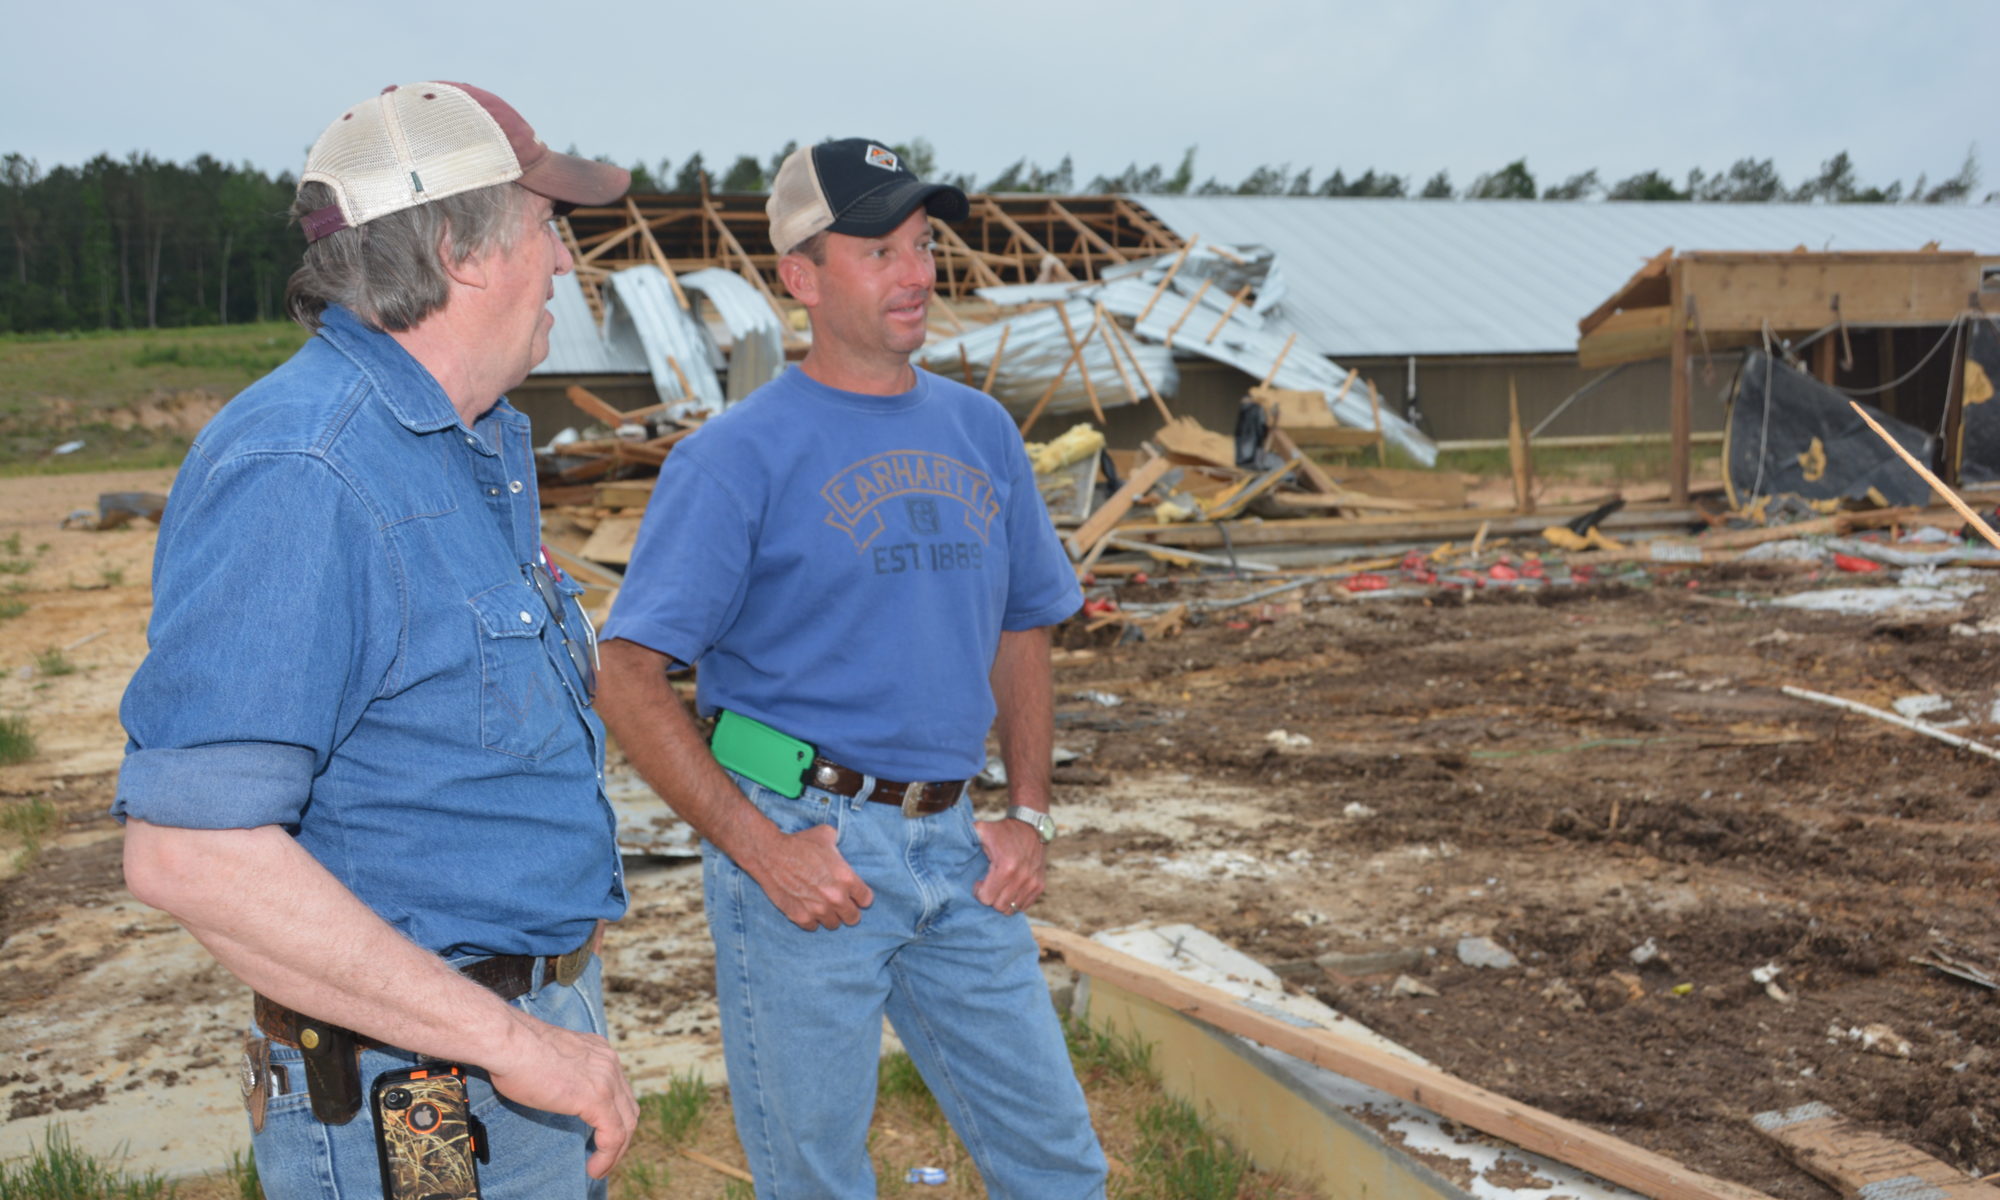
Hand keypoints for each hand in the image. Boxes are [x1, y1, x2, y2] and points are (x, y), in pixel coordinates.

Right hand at [484, 1016, 637, 1177]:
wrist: (509, 1042)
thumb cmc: (516, 1050)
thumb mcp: (551, 1058)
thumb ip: (565, 1072)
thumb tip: (558, 1090)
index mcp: (599, 1050)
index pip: (619, 1089)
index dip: (614, 1116)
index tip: (600, 1136)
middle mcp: (609, 1062)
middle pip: (628, 1108)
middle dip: (620, 1137)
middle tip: (604, 1157)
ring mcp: (606, 1079)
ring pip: (626, 1124)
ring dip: (616, 1152)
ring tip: (600, 1168)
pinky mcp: (597, 1098)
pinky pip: (613, 1135)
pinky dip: (607, 1156)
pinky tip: (594, 1169)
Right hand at [749, 825, 874, 930]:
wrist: (770, 854)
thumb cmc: (799, 843)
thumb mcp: (826, 836)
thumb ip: (838, 846)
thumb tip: (839, 847)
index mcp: (847, 879)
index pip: (866, 899)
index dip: (860, 896)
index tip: (855, 895)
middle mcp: (835, 897)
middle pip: (853, 918)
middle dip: (848, 911)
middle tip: (840, 904)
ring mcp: (818, 910)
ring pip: (833, 925)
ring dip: (830, 916)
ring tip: (823, 907)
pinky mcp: (800, 917)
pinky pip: (813, 927)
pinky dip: (811, 920)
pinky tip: (807, 909)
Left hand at [974, 816, 1046, 913]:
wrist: (1031, 826)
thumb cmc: (1003, 830)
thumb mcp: (982, 830)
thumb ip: (965, 836)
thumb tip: (947, 840)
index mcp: (1006, 867)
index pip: (987, 898)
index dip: (979, 892)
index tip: (979, 882)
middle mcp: (1022, 878)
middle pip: (999, 906)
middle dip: (991, 898)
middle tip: (988, 885)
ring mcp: (1032, 883)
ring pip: (1012, 909)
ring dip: (1003, 900)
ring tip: (999, 887)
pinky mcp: (1040, 886)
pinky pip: (1024, 905)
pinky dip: (1016, 900)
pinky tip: (1010, 888)